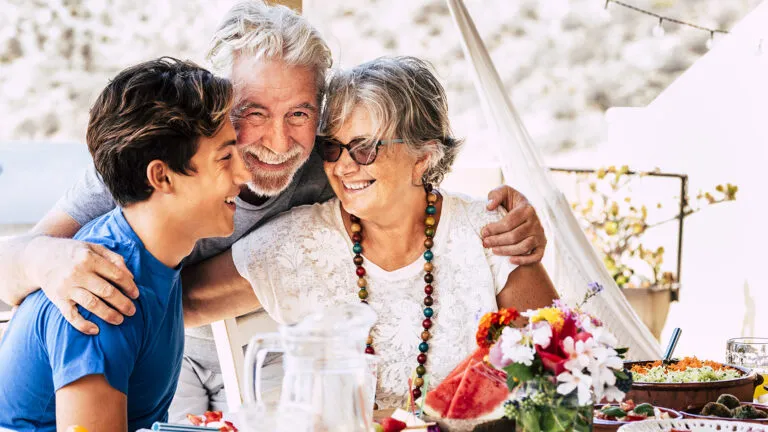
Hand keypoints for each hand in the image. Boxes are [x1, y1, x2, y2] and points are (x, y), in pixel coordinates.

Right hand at [24, 236, 138, 334]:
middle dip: (123, 303)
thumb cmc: (73, 252)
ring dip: (109, 314)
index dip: (129, 286)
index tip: (136, 294)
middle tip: (132, 311)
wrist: (39, 257)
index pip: (116, 275)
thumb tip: (131, 276)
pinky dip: (83, 325)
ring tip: (120, 320)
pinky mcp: (57, 299)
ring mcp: (67, 287)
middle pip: (107, 291)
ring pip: (92, 304)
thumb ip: (114, 258)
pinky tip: (96, 330)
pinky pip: (71, 316)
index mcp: (89, 258)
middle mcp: (78, 273)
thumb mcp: (93, 248)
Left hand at [483, 185, 546, 264]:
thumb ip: (496, 195)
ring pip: (523, 247)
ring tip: (493, 251)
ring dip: (506, 251)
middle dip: (497, 241)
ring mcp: (540, 235)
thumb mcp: (504, 192)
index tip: (483, 232)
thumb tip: (489, 207)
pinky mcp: (542, 245)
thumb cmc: (510, 203)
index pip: (509, 222)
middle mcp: (536, 222)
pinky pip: (536, 256)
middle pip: (514, 236)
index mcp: (527, 209)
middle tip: (485, 243)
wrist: (524, 213)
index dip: (494, 228)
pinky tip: (510, 261)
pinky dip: (524, 260)